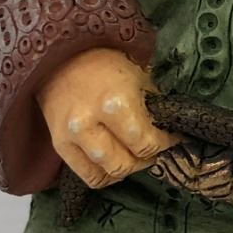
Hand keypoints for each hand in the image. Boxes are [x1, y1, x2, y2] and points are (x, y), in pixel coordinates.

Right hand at [36, 49, 178, 189]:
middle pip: (126, 163)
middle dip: (145, 159)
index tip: (173, 138)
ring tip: (133, 156)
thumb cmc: (104, 62)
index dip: (165, 143)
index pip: (147, 142)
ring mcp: (71, 137)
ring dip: (125, 169)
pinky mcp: (59, 145)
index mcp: (115, 104)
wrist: (60, 57)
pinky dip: (104, 175)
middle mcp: (90, 124)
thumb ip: (151, 106)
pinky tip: (113, 163)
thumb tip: (167, 129)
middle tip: (153, 148)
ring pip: (106, 174)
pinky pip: (87, 175)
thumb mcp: (137, 77)